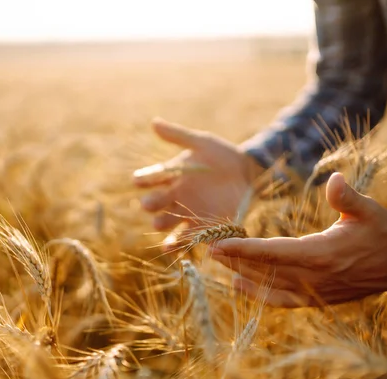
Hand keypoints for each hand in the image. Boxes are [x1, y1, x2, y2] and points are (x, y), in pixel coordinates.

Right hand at [133, 118, 263, 249]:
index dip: (143, 180)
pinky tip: (174, 248)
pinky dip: (181, 245)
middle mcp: (175, 198)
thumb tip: (154, 122)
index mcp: (171, 177)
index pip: (150, 179)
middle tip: (149, 205)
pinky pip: (190, 239)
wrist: (248, 172)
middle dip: (151, 205)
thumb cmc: (221, 155)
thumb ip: (178, 136)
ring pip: (169, 225)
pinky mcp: (204, 227)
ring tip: (160, 230)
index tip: (138, 180)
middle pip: (156, 205)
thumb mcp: (201, 143)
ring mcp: (188, 214)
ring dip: (163, 228)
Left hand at [209, 172, 386, 307]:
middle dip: (235, 261)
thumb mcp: (369, 210)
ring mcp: (317, 291)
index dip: (244, 250)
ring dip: (242, 275)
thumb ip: (347, 197)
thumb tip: (334, 179)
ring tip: (218, 264)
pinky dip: (260, 295)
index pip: (274, 253)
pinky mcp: (319, 298)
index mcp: (323, 254)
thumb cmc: (385, 233)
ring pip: (271, 287)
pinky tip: (241, 287)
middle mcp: (315, 277)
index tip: (218, 244)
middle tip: (207, 249)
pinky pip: (283, 301)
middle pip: (265, 271)